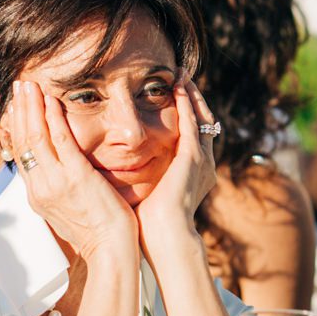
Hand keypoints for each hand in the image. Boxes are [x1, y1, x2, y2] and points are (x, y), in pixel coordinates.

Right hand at [8, 80, 139, 268]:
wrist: (110, 251)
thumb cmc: (97, 232)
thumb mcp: (70, 209)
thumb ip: (61, 188)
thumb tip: (59, 173)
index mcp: (37, 195)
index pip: (21, 154)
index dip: (18, 127)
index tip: (17, 106)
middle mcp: (40, 188)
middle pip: (23, 141)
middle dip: (20, 110)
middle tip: (19, 86)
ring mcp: (55, 182)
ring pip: (36, 136)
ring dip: (31, 106)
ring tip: (29, 84)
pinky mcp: (75, 177)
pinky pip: (59, 140)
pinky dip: (53, 117)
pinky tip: (52, 100)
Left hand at [134, 82, 217, 257]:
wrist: (164, 239)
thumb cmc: (150, 227)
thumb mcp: (146, 195)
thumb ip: (138, 179)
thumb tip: (114, 172)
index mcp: (192, 174)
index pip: (191, 136)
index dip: (184, 115)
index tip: (172, 98)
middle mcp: (203, 164)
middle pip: (202, 122)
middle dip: (193, 99)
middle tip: (182, 78)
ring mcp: (201, 161)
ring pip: (201, 117)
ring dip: (191, 95)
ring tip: (183, 75)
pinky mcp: (193, 159)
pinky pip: (192, 123)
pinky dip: (186, 104)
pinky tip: (179, 87)